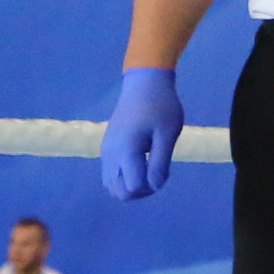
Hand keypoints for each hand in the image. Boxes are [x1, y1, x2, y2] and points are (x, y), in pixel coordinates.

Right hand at [101, 65, 182, 200]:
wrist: (144, 82)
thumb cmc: (161, 106)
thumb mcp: (167, 134)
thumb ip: (160, 163)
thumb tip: (154, 187)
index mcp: (127, 149)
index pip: (132, 187)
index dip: (150, 188)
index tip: (162, 171)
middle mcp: (111, 153)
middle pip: (118, 191)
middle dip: (139, 191)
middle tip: (156, 174)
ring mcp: (106, 150)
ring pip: (111, 185)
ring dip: (130, 185)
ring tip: (148, 170)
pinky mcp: (106, 146)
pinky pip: (110, 173)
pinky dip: (123, 177)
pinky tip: (139, 163)